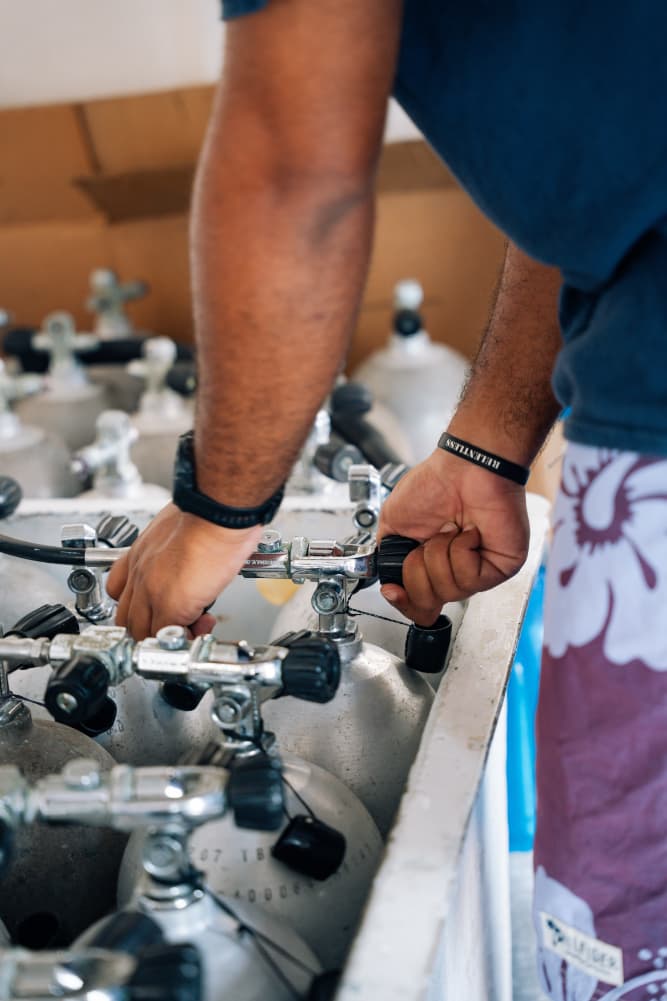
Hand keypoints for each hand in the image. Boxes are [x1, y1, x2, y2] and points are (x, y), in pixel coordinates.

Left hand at [106, 503, 263, 639]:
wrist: (218, 513)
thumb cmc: (209, 514)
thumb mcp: (179, 527)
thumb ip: (175, 548)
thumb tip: (188, 555)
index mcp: (140, 553)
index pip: (120, 590)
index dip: (139, 606)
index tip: (156, 608)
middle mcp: (139, 572)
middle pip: (126, 617)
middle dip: (149, 627)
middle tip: (176, 623)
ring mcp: (151, 591)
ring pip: (141, 632)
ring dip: (164, 636)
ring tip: (192, 627)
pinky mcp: (171, 606)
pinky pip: (168, 636)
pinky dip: (184, 638)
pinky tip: (201, 627)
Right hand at [377, 449, 529, 624]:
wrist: (465, 466)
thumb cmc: (434, 485)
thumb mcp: (394, 526)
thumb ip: (389, 560)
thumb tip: (391, 588)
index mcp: (432, 565)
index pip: (420, 605)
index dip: (404, 601)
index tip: (392, 589)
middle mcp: (455, 572)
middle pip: (427, 602)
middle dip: (417, 569)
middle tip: (426, 540)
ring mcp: (479, 572)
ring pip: (448, 591)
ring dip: (439, 554)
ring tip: (450, 529)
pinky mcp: (500, 568)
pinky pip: (469, 578)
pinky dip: (461, 550)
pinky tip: (470, 531)